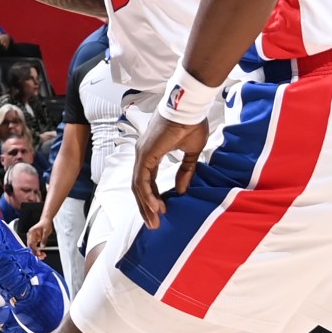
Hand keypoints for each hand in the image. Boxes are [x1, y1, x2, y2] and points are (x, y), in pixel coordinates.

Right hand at [26, 216, 53, 253]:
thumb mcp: (46, 232)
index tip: (39, 253)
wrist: (46, 221)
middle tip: (41, 256)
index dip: (34, 249)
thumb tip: (42, 246)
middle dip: (35, 252)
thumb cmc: (45, 224)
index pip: (31, 243)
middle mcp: (30, 236)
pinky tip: (42, 253)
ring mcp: (32, 238)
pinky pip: (35, 247)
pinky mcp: (35, 240)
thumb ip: (44, 239)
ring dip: (37, 252)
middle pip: (31, 247)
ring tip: (43, 255)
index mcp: (31, 233)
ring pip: (33, 248)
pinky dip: (38, 250)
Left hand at [132, 113, 209, 227]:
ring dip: (146, 205)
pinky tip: (154, 207)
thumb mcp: (192, 152)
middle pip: (140, 186)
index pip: (147, 180)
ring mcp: (142, 153)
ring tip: (154, 221)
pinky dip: (147, 195)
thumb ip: (185, 171)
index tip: (162, 210)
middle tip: (153, 224)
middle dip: (146, 207)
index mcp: (151, 153)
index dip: (153, 197)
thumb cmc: (192, 123)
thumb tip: (181, 190)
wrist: (190, 108)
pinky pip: (142, 180)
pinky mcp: (145, 154)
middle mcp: (143, 154)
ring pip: (139, 186)